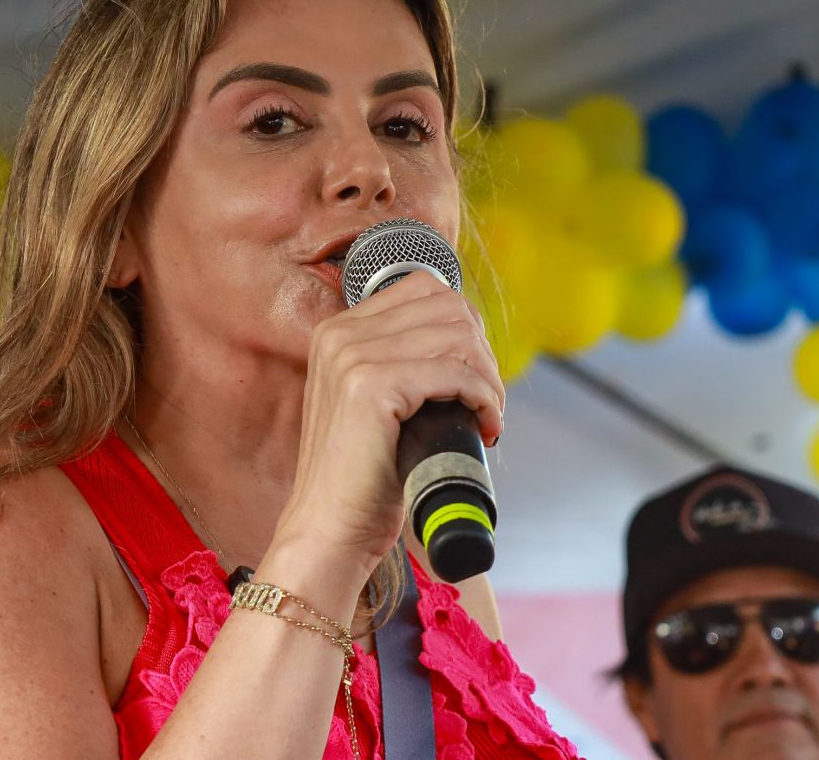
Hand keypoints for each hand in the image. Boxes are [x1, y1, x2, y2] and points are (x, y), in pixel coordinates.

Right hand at [275, 271, 504, 572]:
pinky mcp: (371, 385)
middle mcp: (340, 334)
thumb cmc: (361, 478)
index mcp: (338, 331)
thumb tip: (468, 340)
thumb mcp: (376, 404)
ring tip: (486, 415)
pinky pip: (456, 372)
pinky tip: (484, 425)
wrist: (329, 530)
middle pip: (447, 306)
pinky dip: (484, 397)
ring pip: (457, 336)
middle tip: (486, 400)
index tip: (473, 374)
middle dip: (482, 351)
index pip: (425, 288)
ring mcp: (352, 356)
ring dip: (489, 377)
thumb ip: (402, 363)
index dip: (464, 328)